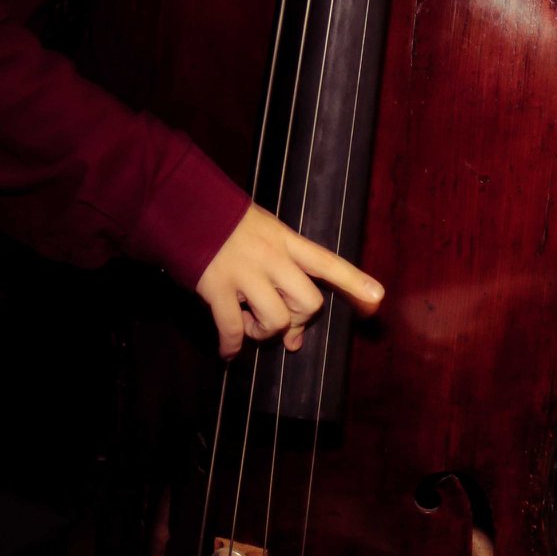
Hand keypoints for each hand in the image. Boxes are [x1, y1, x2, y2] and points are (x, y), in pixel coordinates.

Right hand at [194, 204, 383, 358]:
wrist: (179, 203)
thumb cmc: (226, 224)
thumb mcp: (263, 235)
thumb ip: (283, 281)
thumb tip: (293, 342)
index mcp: (286, 240)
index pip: (327, 262)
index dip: (353, 281)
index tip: (377, 297)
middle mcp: (270, 257)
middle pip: (308, 303)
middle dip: (298, 321)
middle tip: (280, 321)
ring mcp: (242, 271)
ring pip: (276, 320)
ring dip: (265, 333)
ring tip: (250, 325)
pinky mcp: (214, 285)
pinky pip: (232, 327)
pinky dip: (231, 346)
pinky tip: (228, 352)